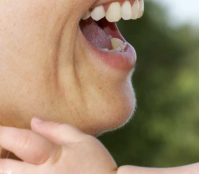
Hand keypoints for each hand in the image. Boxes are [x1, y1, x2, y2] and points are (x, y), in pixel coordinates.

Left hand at [0, 118, 117, 173]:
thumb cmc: (98, 167)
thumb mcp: (83, 141)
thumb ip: (57, 130)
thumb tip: (33, 121)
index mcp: (51, 157)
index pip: (19, 140)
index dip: (2, 133)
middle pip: (3, 168)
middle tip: (3, 150)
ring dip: (7, 169)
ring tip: (10, 162)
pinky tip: (19, 171)